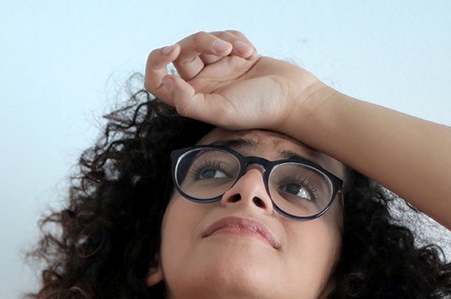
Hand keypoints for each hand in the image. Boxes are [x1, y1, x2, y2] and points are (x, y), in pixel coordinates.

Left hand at [145, 30, 330, 133]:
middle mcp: (200, 82)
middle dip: (202, 42)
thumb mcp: (220, 111)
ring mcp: (218, 66)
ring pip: (205, 40)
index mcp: (191, 98)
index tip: (171, 51)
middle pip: (183, 51)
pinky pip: (225, 35)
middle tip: (224, 49)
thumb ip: (188, 102)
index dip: (156, 62)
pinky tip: (253, 54)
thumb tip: (165, 81)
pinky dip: (238, 39)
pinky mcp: (234, 54)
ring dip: (225, 39)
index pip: (157, 79)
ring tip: (247, 54)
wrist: (294, 97)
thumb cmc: (259, 109)